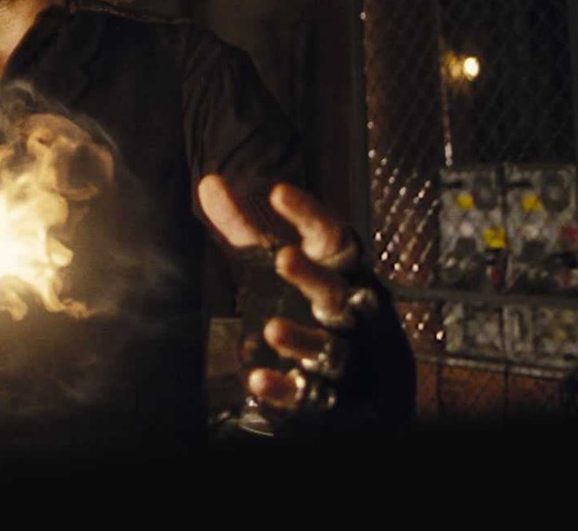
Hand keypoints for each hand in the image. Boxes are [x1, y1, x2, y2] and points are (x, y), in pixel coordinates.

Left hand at [199, 176, 369, 413]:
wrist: (368, 381)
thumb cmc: (313, 302)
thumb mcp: (276, 262)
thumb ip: (243, 227)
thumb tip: (209, 181)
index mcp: (341, 271)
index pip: (332, 237)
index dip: (309, 214)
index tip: (278, 192)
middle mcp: (352, 310)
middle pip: (336, 292)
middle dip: (311, 276)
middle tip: (283, 257)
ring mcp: (348, 355)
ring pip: (330, 347)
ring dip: (301, 339)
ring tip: (271, 329)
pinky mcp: (333, 396)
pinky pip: (311, 395)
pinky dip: (285, 388)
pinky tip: (258, 380)